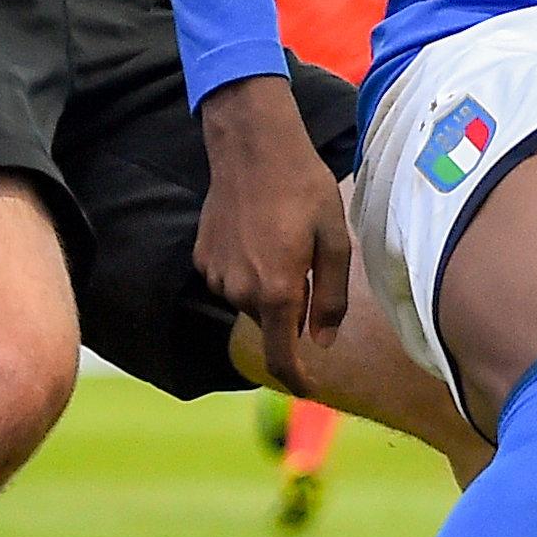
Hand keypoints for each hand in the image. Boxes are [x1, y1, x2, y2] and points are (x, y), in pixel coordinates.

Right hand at [195, 76, 350, 380]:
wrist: (251, 146)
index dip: (298, 380)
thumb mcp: (334, 240)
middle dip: (291, 311)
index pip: (282, 358)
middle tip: (309, 262)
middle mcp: (240, 292)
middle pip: (271, 324)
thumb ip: (331, 298)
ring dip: (269, 287)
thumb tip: (324, 342)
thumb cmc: (303, 188)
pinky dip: (247, 269)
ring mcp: (215, 275)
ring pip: (250, 301)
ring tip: (284, 239)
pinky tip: (259, 232)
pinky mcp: (202, 258)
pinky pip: (230, 280)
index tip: (310, 389)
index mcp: (277, 291)